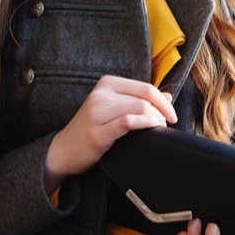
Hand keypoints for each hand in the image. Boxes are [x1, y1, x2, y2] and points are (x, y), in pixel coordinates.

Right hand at [44, 76, 175, 190]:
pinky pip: (129, 122)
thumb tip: (168, 96)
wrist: (63, 151)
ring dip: (156, 119)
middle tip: (167, 123)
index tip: (171, 113)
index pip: (145, 87)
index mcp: (107, 83)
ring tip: (159, 128)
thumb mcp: (114, 109)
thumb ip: (138, 100)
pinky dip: (146, 124)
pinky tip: (153, 129)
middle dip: (163, 110)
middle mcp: (101, 94)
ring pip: (140, 108)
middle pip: (145, 97)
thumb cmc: (91, 129)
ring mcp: (97, 112)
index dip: (163, 100)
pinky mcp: (97, 131)